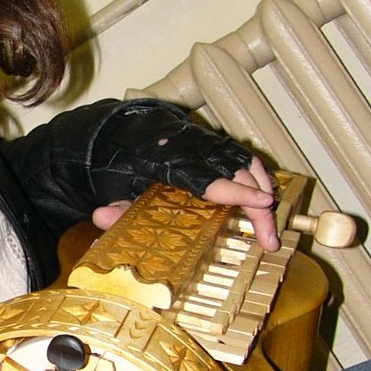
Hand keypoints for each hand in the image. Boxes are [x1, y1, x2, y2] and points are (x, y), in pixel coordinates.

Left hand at [91, 156, 278, 250]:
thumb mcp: (109, 186)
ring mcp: (202, 139)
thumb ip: (112, 206)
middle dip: (258, 203)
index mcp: (165, 157)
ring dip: (261, 191)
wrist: (114, 130)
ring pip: (244, 161)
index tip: (262, 203)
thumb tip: (102, 217)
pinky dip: (255, 177)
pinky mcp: (209, 140)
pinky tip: (260, 202)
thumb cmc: (114, 164)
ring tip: (268, 228)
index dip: (236, 191)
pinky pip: (240, 157)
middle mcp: (189, 144)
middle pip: (236, 171)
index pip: (207, 177)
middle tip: (268, 239)